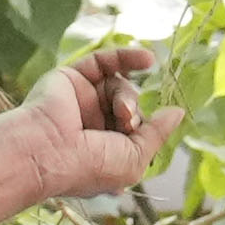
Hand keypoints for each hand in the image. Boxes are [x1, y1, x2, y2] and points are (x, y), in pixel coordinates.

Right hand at [6, 45, 180, 201]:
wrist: (47, 151)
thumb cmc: (88, 166)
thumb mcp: (134, 160)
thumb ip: (157, 135)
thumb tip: (177, 112)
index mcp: (102, 151)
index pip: (134, 131)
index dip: (143, 129)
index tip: (139, 131)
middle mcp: (91, 126)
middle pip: (128, 106)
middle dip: (132, 113)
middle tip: (125, 121)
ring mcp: (81, 101)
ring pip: (118, 86)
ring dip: (126, 95)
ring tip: (120, 109)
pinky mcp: (73, 78)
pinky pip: (105, 62)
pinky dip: (128, 58)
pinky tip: (148, 60)